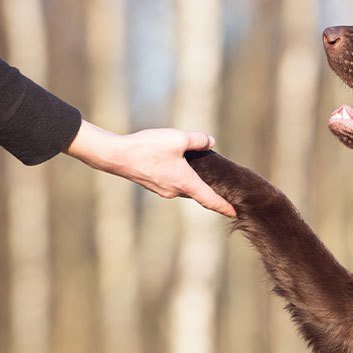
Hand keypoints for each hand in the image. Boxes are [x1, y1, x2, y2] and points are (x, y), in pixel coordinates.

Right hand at [64, 120, 235, 216]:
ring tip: (202, 172)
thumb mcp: (177, 138)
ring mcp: (163, 190)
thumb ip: (198, 140)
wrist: (116, 156)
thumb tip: (210, 141)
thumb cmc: (147, 148)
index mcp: (186, 182)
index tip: (235, 214)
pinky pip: (173, 183)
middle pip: (199, 193)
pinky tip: (179, 166)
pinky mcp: (153, 185)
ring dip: (194, 182)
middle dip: (211, 192)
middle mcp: (175, 191)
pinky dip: (181, 178)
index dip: (224, 207)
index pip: (210, 200)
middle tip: (225, 189)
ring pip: (185, 187)